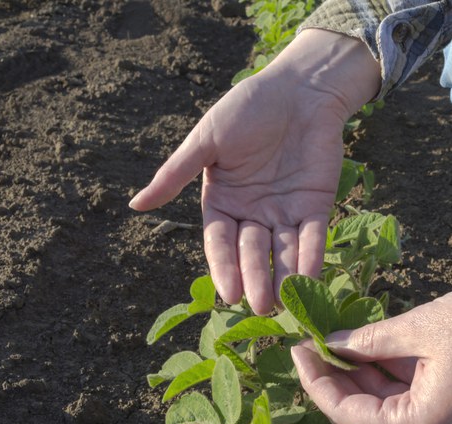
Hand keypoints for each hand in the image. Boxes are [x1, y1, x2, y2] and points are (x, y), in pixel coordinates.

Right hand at [130, 30, 379, 314]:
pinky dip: (313, 256)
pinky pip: (314, 236)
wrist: (299, 89)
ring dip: (284, 276)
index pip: (220, 243)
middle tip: (259, 305)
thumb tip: (134, 205)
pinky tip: (311, 277)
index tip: (229, 294)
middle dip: (256, 278)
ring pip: (283, 251)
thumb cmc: (247, 108)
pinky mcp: (317, 206)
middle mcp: (252, 214)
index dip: (224, 268)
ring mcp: (285, 212)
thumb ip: (176, 174)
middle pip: (252, 253)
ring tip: (284, 302)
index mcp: (222, 202)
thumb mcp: (206, 140)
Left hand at [291, 231, 451, 423]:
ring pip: (390, 406)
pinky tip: (373, 347)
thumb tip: (330, 344)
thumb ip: (369, 342)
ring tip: (338, 339)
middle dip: (338, 378)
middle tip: (312, 341)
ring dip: (364, 375)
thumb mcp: (421, 328)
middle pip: (368, 414)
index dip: (316, 382)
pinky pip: (414, 400)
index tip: (297, 348)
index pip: (349, 415)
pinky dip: (392, 376)